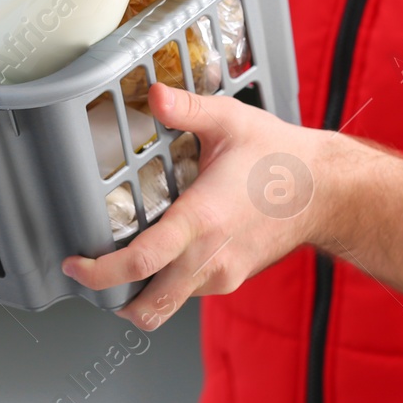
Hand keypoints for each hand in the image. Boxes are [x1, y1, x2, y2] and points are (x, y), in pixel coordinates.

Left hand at [62, 83, 346, 330]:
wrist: (326, 192)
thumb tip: (155, 94)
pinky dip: (167, 282)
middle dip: (111, 301)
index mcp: (202, 218)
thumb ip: (187, 109)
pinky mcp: (230, 280)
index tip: (75, 265)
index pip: (142, 261)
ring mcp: (221, 275)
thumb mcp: (230, 121)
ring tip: (122, 262)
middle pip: (149, 307)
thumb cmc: (279, 158)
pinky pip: (187, 292)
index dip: (99, 272)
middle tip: (88, 276)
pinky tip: (164, 252)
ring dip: (139, 291)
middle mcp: (210, 257)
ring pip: (167, 304)